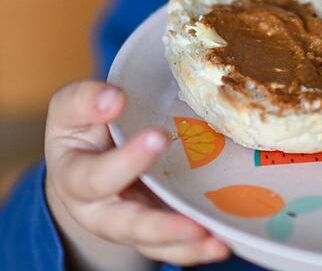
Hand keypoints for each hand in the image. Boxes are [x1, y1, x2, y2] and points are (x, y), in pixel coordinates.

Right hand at [44, 81, 229, 268]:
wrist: (86, 162)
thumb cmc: (83, 130)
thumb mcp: (71, 109)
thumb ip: (85, 100)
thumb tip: (114, 98)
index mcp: (75, 178)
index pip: (96, 175)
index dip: (127, 160)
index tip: (159, 136)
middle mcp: (101, 212)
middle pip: (129, 225)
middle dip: (162, 225)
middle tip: (195, 223)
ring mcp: (130, 226)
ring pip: (156, 243)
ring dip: (188, 245)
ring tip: (219, 243)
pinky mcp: (155, 231)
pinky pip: (176, 246)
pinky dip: (200, 248)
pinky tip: (225, 243)